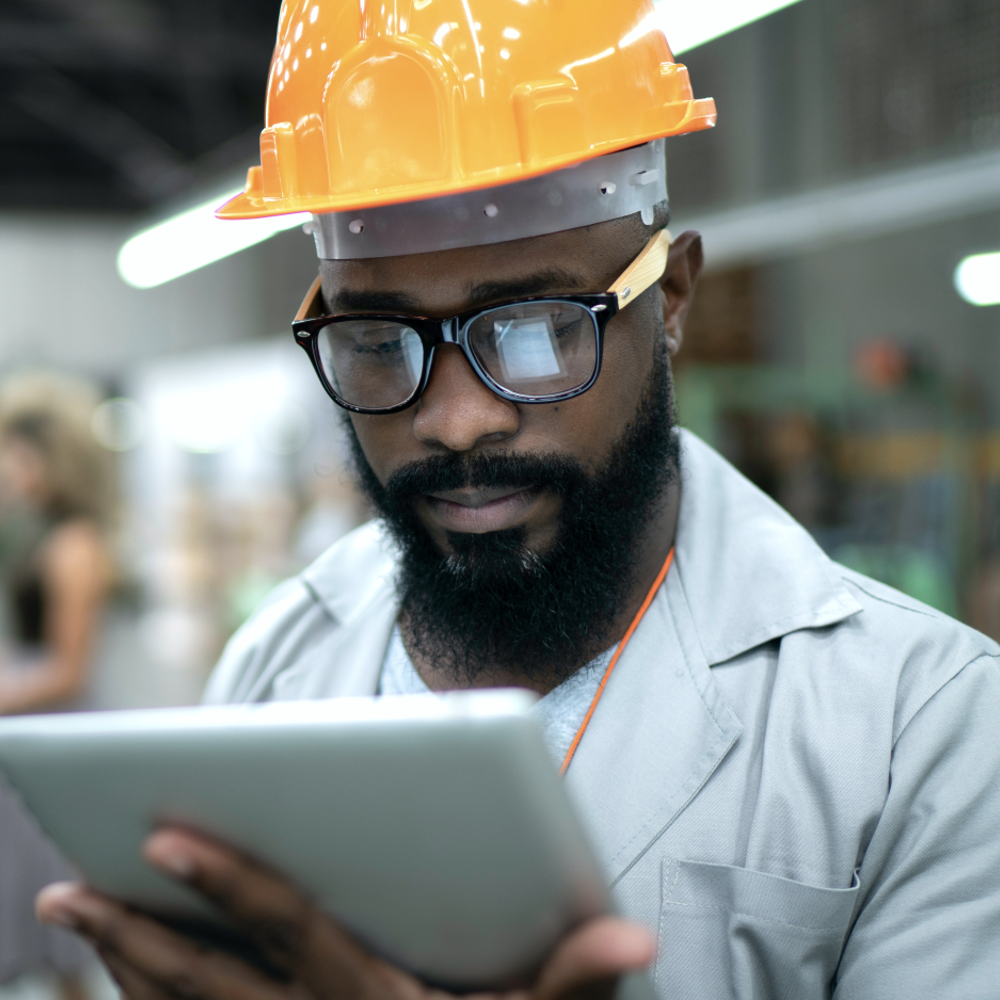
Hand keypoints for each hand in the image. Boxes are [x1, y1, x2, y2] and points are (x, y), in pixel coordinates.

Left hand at [37, 827, 654, 999]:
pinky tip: (126, 974)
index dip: (235, 882)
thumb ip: (574, 981)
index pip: (292, 927)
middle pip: (204, 979)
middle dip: (132, 932)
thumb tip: (635, 936)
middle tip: (66, 885)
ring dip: (123, 964)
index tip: (172, 836)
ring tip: (74, 910)